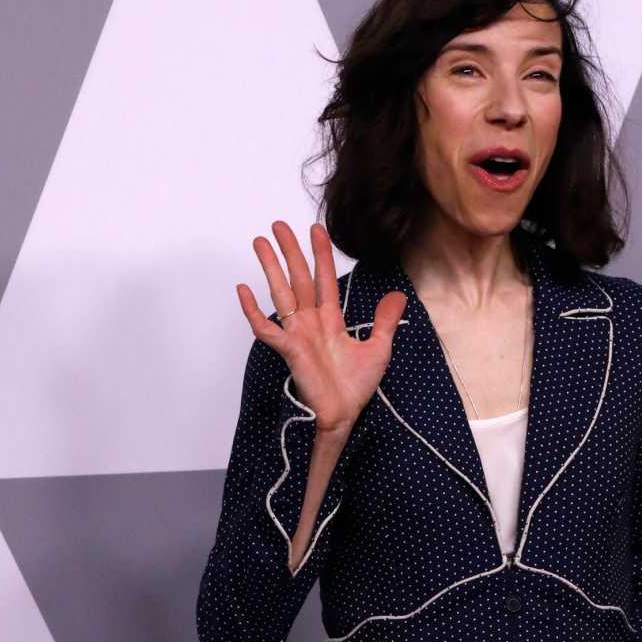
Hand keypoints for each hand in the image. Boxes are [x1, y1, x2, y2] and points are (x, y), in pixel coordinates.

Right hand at [238, 220, 406, 433]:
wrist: (344, 416)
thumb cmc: (355, 388)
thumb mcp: (379, 349)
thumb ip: (385, 321)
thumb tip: (398, 295)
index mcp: (330, 320)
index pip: (323, 279)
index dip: (320, 254)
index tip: (315, 230)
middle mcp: (310, 322)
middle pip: (298, 278)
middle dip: (289, 251)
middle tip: (278, 225)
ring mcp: (297, 334)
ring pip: (281, 294)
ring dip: (270, 268)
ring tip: (260, 243)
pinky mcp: (288, 351)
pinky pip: (266, 329)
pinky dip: (253, 311)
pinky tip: (243, 291)